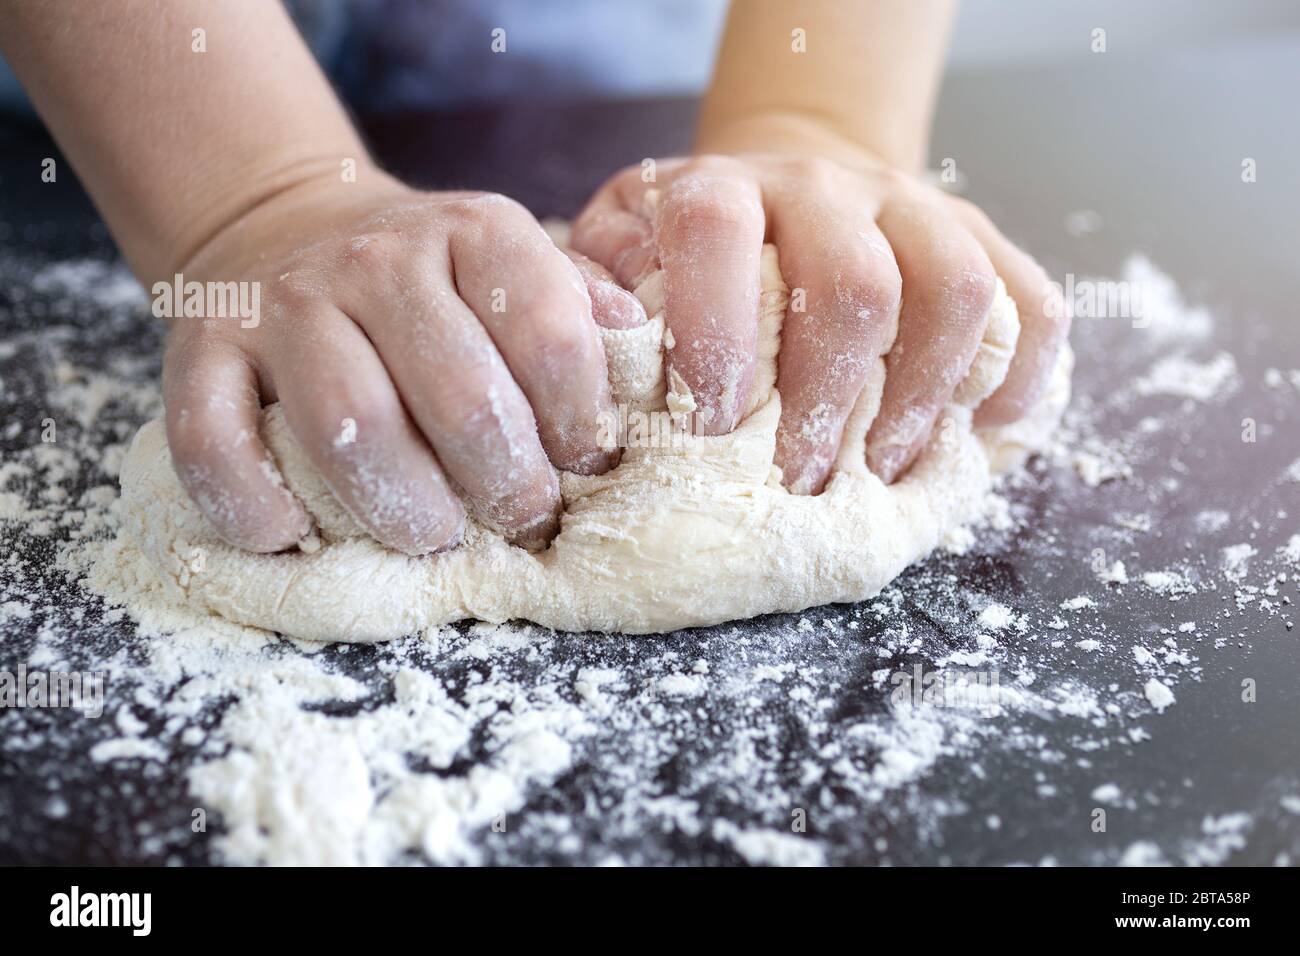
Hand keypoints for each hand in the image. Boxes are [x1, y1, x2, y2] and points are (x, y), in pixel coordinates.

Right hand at [163, 170, 643, 554]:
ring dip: (403, 504)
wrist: (283, 227)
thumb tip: (643, 355)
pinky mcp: (200, 348)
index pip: (547, 330)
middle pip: (457, 393)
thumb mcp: (511, 264)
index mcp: (473, 231)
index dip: (580, 418)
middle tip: (525, 519)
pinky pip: (213, 440)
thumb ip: (576, 305)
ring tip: (432, 535)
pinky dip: (253, 504)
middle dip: (507, 481)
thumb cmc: (429, 282)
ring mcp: (284, 303)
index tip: (587, 465)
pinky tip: (293, 535)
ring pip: (348, 423)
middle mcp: (377, 258)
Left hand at [571, 143, 1067, 493]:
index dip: (713, 332)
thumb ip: (600, 297)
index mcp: (724, 187)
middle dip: (828, 402)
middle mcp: (824, 185)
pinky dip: (1018, 378)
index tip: (709, 425)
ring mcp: (913, 206)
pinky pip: (1031, 303)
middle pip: (855, 286)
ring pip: (954, 292)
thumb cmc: (693, 253)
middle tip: (799, 481)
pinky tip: (977, 434)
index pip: (716, 232)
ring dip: (922, 400)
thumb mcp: (624, 253)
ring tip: (882, 469)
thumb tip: (607, 360)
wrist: (790, 187)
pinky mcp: (980, 235)